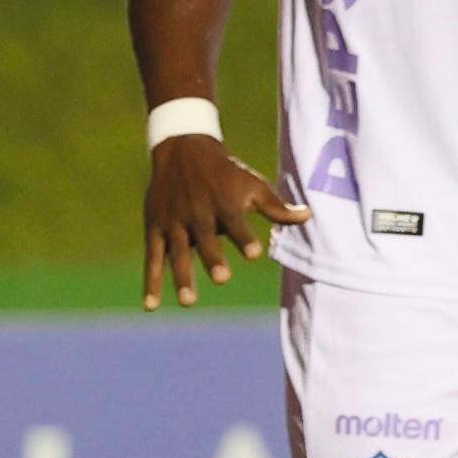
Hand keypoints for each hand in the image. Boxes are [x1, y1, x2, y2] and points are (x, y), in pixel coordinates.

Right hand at [141, 133, 309, 309]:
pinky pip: (152, 259)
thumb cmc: (226, 174)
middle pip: (205, 239)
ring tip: (189, 302)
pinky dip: (150, 282)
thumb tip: (308, 216)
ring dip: (181, 276)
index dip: (243, 237)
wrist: (183, 150)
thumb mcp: (253, 184)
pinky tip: (151, 306)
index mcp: (223, 202)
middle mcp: (197, 213)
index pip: (234, 221)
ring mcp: (174, 223)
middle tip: (223, 279)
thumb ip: (276, 206)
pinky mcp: (155, 229)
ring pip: (177, 252)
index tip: (254, 254)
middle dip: (213, 258)